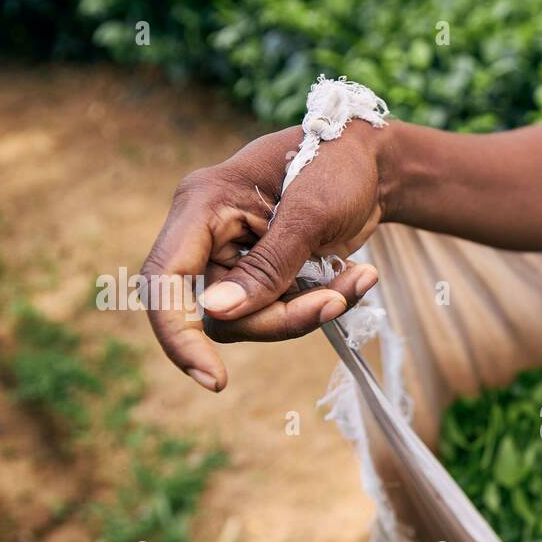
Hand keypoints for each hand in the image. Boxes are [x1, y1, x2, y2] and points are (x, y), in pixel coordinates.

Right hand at [140, 123, 386, 390]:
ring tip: (360, 279)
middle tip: (336, 302)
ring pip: (254, 319)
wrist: (375, 163)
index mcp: (201, 206)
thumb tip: (217, 315)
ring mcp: (237, 258)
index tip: (214, 378)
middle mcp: (208, 236)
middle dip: (280, 318)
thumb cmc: (338, 165)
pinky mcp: (267, 276)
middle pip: (220, 312)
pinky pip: (282, 312)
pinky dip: (322, 304)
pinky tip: (360, 278)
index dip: (178, 335)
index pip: (165, 281)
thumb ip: (266, 266)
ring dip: (309, 311)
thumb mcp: (309, 213)